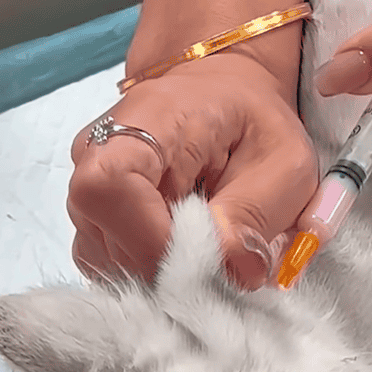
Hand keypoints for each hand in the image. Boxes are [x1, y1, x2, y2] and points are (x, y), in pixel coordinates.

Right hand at [68, 52, 317, 289]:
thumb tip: (232, 271)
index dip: (149, 240)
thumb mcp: (285, 163)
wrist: (224, 99)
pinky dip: (148, 271)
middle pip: (105, 236)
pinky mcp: (89, 215)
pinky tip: (179, 251)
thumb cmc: (254, 125)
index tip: (201, 259)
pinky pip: (108, 263)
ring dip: (160, 272)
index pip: (107, 187)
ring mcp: (86, 185)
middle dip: (168, 267)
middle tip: (217, 263)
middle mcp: (98, 150)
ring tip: (201, 251)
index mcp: (148, 118)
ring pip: (105, 259)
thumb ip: (255, 214)